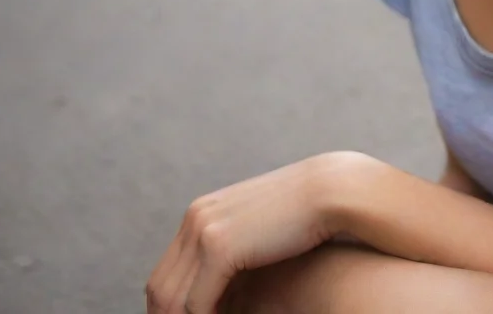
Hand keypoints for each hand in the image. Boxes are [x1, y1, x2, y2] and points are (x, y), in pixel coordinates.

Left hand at [146, 152, 358, 313]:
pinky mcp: (220, 248)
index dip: (170, 308)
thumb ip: (240, 249)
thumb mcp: (260, 230)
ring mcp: (205, 231)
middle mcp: (196, 218)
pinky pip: (195, 305)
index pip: (166, 273)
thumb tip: (232, 285)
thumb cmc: (306, 216)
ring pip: (172, 300)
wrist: (332, 191)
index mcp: (202, 212)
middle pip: (160, 288)